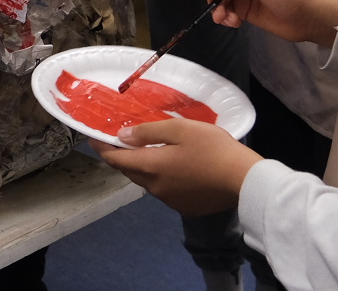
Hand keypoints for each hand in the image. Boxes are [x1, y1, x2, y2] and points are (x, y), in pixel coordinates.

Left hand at [93, 117, 260, 214]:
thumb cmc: (213, 149)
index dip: (102, 148)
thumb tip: (122, 137)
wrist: (244, 181)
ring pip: (146, 182)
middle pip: (129, 172)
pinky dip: (159, 178)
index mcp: (151, 167)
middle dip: (120, 157)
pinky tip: (172, 168)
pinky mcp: (184, 207)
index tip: (94, 138)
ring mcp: (170, 200)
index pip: (116, 159)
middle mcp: (155, 187)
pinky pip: (163, 190)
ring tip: (147, 152)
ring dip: (141, 168)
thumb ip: (148, 132)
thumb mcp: (180, 130)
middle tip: (119, 142)